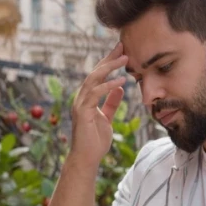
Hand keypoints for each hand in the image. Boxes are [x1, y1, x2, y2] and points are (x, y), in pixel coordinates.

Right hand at [70, 42, 127, 167]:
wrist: (86, 158)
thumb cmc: (95, 141)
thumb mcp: (107, 118)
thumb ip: (111, 103)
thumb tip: (119, 88)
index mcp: (87, 98)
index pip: (98, 76)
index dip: (109, 62)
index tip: (122, 51)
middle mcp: (81, 98)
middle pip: (95, 72)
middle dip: (109, 59)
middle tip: (123, 47)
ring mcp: (80, 104)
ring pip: (93, 79)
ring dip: (109, 68)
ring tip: (125, 59)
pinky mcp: (82, 111)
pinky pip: (95, 94)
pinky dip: (108, 86)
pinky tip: (121, 81)